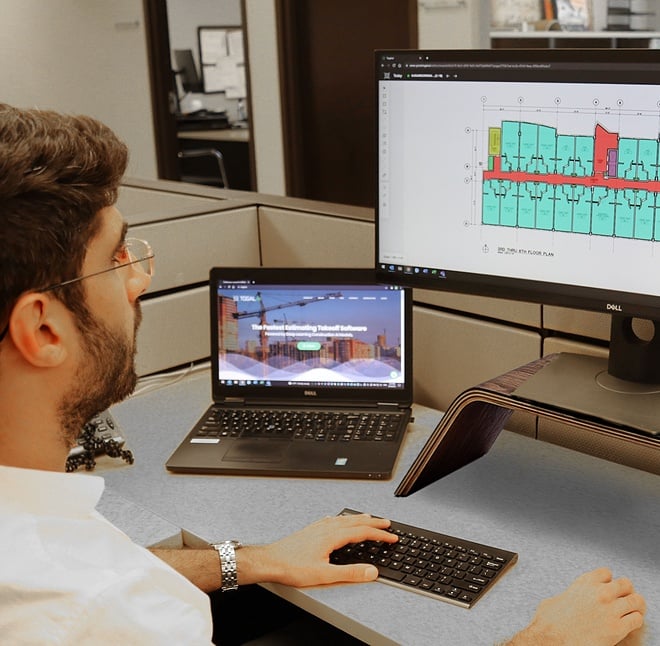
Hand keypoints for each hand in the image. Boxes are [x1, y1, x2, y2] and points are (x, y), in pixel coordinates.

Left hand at [238, 513, 396, 587]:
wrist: (270, 561)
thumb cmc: (292, 567)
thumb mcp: (325, 574)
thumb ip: (350, 573)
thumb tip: (372, 571)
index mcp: (332, 536)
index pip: (362, 532)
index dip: (379, 535)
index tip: (392, 537)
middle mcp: (326, 528)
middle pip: (355, 522)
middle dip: (373, 523)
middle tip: (387, 524)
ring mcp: (318, 528)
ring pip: (343, 519)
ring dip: (359, 519)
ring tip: (368, 518)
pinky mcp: (310, 531)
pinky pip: (331, 520)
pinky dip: (341, 518)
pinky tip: (338, 520)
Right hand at [509, 567, 645, 645]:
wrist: (553, 639)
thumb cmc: (550, 622)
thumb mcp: (554, 600)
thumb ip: (566, 595)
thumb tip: (565, 600)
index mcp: (584, 583)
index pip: (606, 573)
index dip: (608, 581)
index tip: (606, 589)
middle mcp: (600, 592)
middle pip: (625, 584)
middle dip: (625, 592)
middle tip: (621, 601)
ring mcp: (611, 609)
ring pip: (637, 600)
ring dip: (634, 606)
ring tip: (629, 613)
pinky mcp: (617, 628)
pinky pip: (637, 619)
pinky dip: (635, 622)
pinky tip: (627, 626)